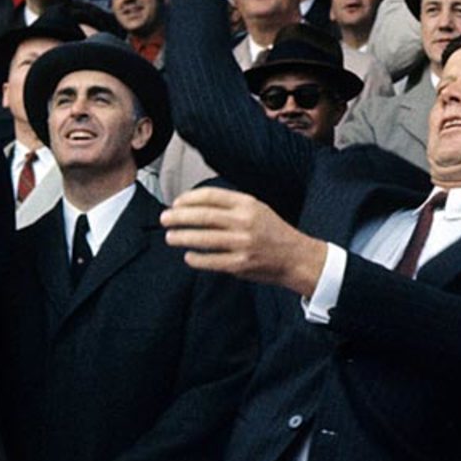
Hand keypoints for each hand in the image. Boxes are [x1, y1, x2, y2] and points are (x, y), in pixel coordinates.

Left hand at [162, 187, 327, 293]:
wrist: (296, 257)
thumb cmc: (273, 233)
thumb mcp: (257, 209)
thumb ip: (231, 206)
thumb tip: (194, 206)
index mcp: (248, 204)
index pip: (210, 196)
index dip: (188, 199)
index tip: (176, 203)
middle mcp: (244, 222)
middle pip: (203, 216)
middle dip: (178, 217)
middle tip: (165, 219)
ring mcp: (242, 244)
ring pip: (203, 238)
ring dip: (182, 237)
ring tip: (170, 237)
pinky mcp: (241, 264)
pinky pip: (211, 261)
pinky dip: (196, 259)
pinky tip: (189, 257)